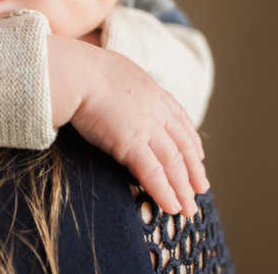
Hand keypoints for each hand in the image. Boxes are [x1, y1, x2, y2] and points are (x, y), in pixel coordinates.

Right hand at [48, 35, 208, 215]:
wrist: (76, 72)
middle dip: (194, 170)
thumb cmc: (82, 68)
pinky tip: (170, 207)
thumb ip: (120, 82)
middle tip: (201, 190)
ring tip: (188, 209)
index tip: (199, 155)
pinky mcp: (131, 143)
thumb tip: (110, 85)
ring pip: (173, 163)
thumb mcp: (112, 68)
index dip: (191, 140)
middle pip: (182, 145)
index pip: (180, 119)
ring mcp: (146, 127)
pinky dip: (164, 192)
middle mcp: (156, 110)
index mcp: (152, 91)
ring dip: (183, 189)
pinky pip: (153, 173)